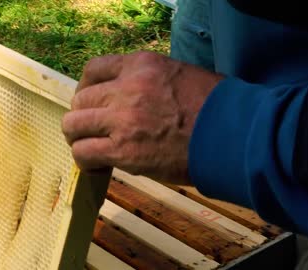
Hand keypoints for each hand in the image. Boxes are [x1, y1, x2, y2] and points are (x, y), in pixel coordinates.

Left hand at [62, 51, 222, 184]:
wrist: (234, 135)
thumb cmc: (214, 107)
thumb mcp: (177, 75)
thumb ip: (145, 80)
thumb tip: (124, 96)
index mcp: (141, 65)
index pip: (93, 69)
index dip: (85, 88)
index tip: (90, 102)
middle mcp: (126, 87)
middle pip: (80, 99)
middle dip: (81, 116)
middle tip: (91, 130)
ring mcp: (122, 119)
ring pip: (73, 125)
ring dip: (77, 138)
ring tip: (89, 148)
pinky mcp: (123, 150)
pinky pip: (84, 153)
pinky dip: (84, 161)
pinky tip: (96, 166)